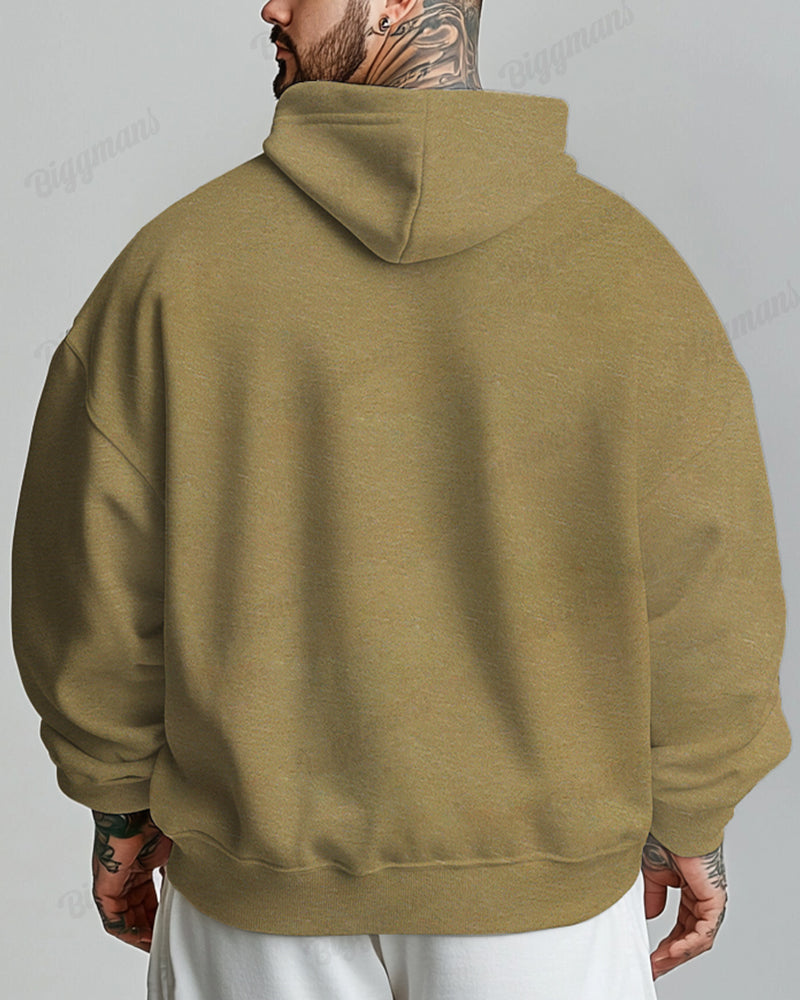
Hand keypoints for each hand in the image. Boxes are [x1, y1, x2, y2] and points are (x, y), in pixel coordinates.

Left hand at [91, 809, 172, 951]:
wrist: (142, 804)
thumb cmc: (159, 816)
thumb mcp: (175, 849)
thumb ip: (179, 870)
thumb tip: (191, 890)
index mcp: (141, 862)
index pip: (146, 898)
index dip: (158, 916)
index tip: (170, 929)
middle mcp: (124, 872)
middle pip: (134, 910)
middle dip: (149, 928)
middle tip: (163, 941)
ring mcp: (112, 878)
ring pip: (122, 916)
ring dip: (137, 932)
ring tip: (154, 943)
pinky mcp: (104, 882)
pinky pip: (110, 915)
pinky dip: (125, 929)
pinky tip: (141, 936)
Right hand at [642, 833, 727, 980]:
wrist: (670, 821)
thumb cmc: (663, 837)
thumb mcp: (652, 873)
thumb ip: (653, 895)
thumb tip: (648, 916)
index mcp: (690, 891)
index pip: (681, 927)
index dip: (666, 944)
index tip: (650, 957)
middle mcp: (702, 897)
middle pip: (690, 938)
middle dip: (671, 956)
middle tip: (654, 968)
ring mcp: (710, 899)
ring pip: (698, 939)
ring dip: (678, 954)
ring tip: (659, 962)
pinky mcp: (715, 898)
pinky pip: (705, 931)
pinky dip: (689, 944)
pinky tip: (673, 950)